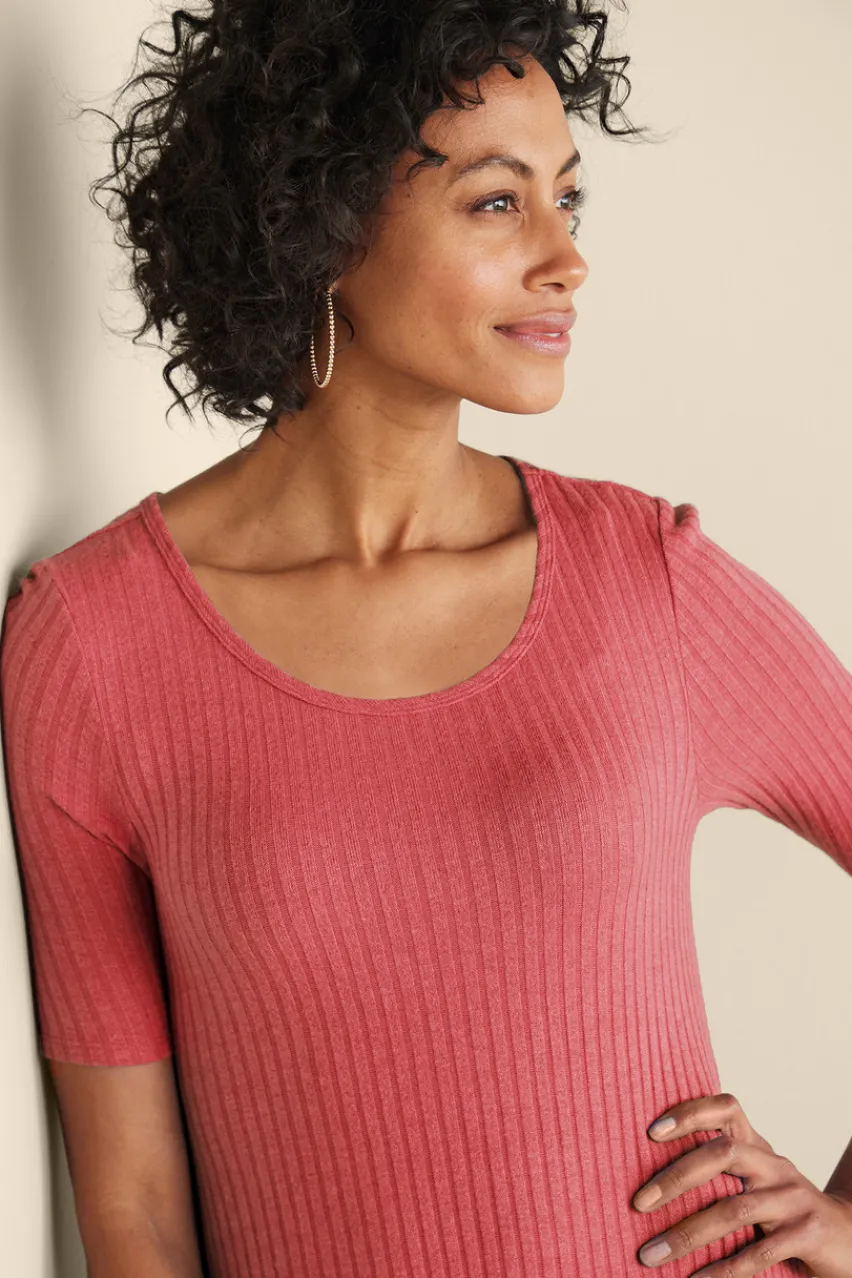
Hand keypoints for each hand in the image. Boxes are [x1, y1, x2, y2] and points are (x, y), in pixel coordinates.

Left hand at [631, 1091, 851, 1276]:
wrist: (847, 1238)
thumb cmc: (784, 1209)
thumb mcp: (756, 1181)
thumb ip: (720, 1172)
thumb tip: (650, 1182)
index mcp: (758, 1146)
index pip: (726, 1109)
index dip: (689, 1112)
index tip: (651, 1132)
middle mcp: (775, 1165)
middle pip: (723, 1154)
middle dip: (675, 1179)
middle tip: (638, 1203)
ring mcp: (794, 1198)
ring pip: (735, 1209)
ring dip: (687, 1234)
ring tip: (650, 1255)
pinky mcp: (808, 1234)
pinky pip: (759, 1252)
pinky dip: (723, 1269)